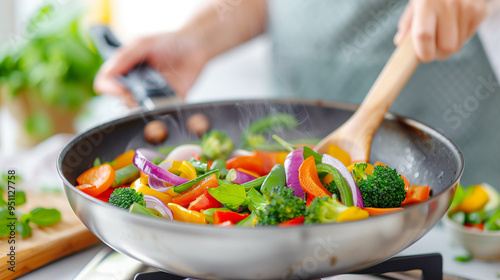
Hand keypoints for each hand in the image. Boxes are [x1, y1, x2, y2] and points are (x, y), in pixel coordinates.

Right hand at [93, 32, 207, 104]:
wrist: (195, 46)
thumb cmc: (168, 42)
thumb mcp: (144, 43)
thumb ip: (125, 56)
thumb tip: (108, 73)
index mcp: (124, 69)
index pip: (105, 83)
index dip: (110, 88)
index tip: (121, 89)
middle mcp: (134, 85)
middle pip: (121, 100)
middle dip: (129, 99)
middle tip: (142, 92)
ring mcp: (150, 96)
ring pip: (139, 111)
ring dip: (145, 107)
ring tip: (157, 95)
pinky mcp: (167, 103)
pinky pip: (161, 114)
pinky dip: (163, 112)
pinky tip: (168, 102)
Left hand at [394, 0, 487, 61]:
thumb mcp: (415, 3)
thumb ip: (408, 24)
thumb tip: (400, 42)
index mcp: (426, 3)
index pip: (424, 36)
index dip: (424, 52)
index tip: (423, 55)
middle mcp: (448, 4)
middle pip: (446, 47)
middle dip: (439, 53)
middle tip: (433, 46)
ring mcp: (466, 7)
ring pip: (459, 45)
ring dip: (450, 44)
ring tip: (444, 30)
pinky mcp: (479, 10)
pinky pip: (468, 36)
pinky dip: (461, 35)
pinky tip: (456, 23)